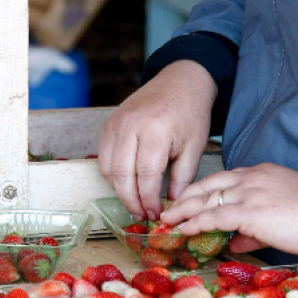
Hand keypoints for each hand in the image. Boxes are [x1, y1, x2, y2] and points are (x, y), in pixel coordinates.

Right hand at [97, 60, 216, 220]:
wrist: (180, 82)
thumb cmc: (191, 114)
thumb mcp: (195, 146)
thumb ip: (183, 177)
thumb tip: (172, 203)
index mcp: (156, 130)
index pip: (146, 175)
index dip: (149, 199)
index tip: (155, 214)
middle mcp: (131, 126)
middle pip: (122, 174)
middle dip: (131, 200)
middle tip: (141, 215)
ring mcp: (116, 123)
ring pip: (107, 168)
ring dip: (119, 190)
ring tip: (135, 202)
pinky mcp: (109, 124)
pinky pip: (103, 156)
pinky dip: (111, 174)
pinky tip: (127, 183)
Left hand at [160, 163, 297, 256]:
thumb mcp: (283, 216)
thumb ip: (255, 228)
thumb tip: (235, 242)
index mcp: (261, 173)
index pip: (223, 179)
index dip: (203, 191)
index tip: (190, 201)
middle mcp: (251, 177)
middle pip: (208, 184)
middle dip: (185, 196)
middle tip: (169, 208)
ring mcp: (249, 192)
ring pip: (206, 199)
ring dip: (183, 210)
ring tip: (167, 220)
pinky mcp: (249, 211)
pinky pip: (213, 216)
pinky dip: (195, 222)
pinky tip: (184, 229)